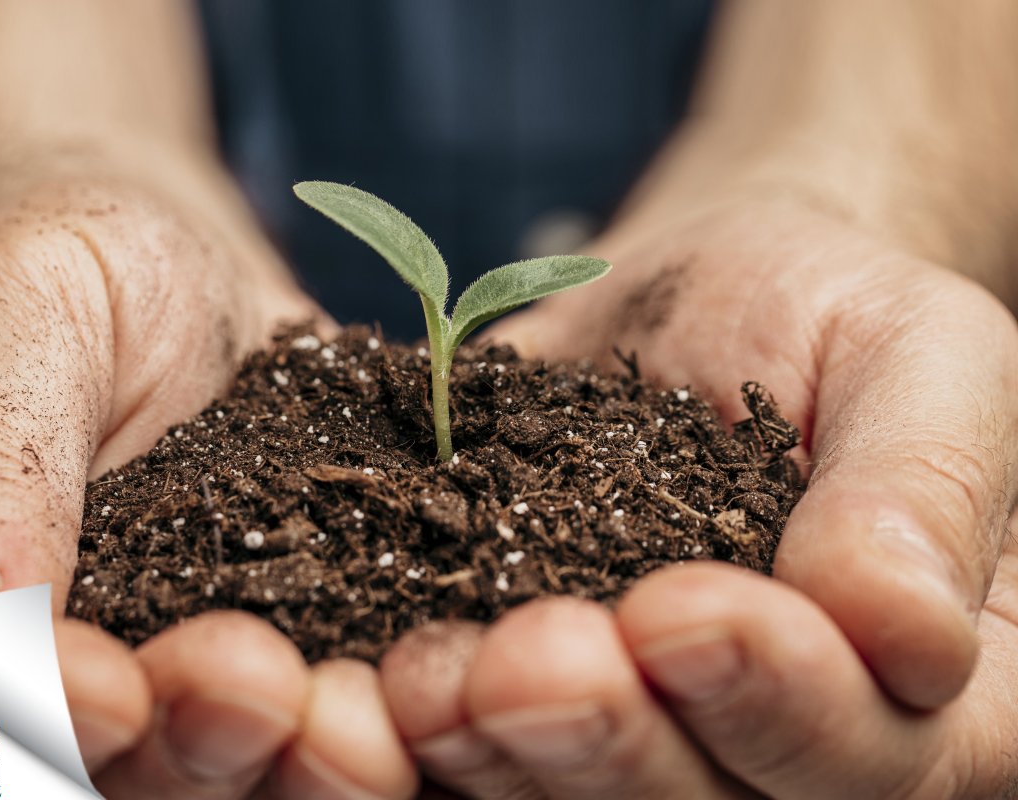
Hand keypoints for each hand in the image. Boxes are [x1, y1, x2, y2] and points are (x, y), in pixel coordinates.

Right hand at [0, 178, 416, 798]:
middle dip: (194, 738)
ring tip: (363, 704)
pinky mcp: (297, 637)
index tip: (111, 685)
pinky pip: (346, 675)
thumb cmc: (51, 268)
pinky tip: (450, 666)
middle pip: (114, 756)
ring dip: (305, 745)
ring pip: (238, 748)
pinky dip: (399, 685)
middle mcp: (56, 668)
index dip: (36, 711)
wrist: (164, 260)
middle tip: (260, 689)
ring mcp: (183, 665)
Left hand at [376, 195, 1017, 797]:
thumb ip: (924, 486)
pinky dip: (435, 737)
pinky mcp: (544, 707)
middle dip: (613, 741)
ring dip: (503, 755)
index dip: (781, 699)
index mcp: (941, 688)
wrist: (692, 309)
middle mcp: (796, 741)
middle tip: (527, 664)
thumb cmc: (823, 315)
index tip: (682, 611)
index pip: (877, 748)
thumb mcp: (917, 352)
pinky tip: (385, 683)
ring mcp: (662, 732)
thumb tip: (901, 628)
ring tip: (432, 676)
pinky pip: (492, 751)